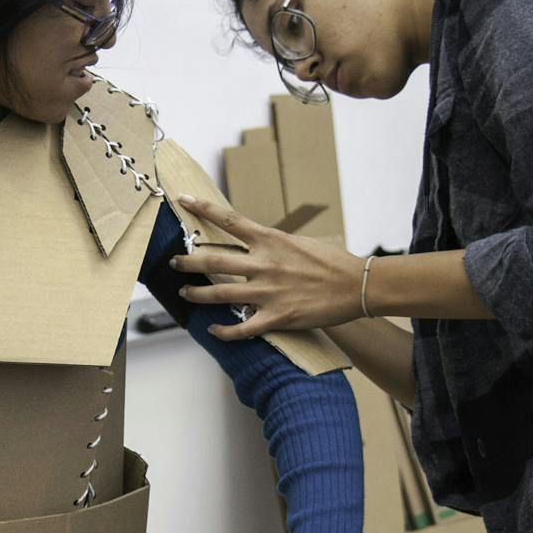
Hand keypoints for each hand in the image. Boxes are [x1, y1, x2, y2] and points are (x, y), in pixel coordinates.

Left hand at [169, 194, 366, 339]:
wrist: (357, 286)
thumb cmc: (332, 263)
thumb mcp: (299, 243)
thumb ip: (273, 244)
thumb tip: (255, 242)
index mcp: (271, 240)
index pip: (229, 220)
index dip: (202, 209)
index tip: (183, 200)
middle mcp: (265, 264)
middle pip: (214, 260)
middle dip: (188, 262)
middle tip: (174, 262)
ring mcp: (269, 292)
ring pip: (220, 294)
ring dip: (198, 294)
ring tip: (186, 293)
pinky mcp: (277, 317)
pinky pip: (241, 328)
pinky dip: (224, 331)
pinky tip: (214, 330)